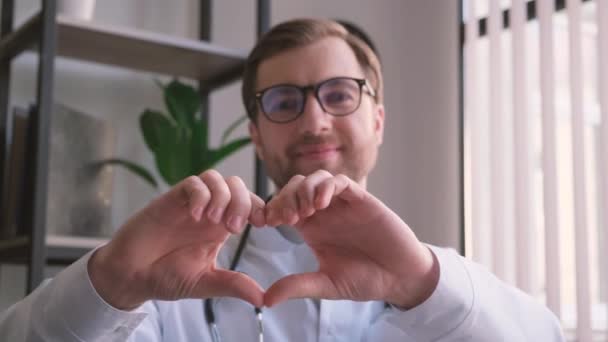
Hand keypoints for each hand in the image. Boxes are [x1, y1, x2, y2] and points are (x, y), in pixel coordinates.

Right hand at [88, 170, 266, 309]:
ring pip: (216, 178)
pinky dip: (199, 194)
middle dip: (243, 201)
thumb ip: (232, 285)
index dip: (260, 208)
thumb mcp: (205, 282)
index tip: (263, 224)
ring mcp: (190, 204)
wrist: (130, 275)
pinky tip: (195, 214)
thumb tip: (262, 298)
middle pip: (237, 185)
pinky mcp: (170, 200)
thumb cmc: (166, 276)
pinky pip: (192, 183)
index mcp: (221, 227)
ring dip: (222, 196)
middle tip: (233, 227)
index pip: (249, 204)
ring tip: (214, 220)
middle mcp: (208, 211)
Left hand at [263, 170, 438, 307]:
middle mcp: (325, 212)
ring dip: (304, 190)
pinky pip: (341, 182)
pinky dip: (327, 186)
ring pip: (316, 179)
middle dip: (285, 197)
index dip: (273, 209)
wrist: (400, 278)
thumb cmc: (366, 279)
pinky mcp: (362, 200)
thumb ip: (298, 286)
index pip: (284, 207)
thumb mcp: (326, 284)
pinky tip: (322, 202)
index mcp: (312, 228)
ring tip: (306, 211)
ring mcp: (343, 204)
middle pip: (295, 187)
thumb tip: (267, 299)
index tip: (267, 223)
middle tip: (286, 217)